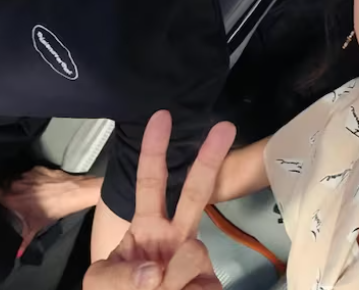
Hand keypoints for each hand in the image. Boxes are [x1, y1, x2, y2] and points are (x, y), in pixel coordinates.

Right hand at [0, 167, 101, 253]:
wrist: (74, 192)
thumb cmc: (55, 209)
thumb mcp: (36, 226)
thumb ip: (24, 240)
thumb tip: (19, 252)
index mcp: (13, 199)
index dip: (1, 198)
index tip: (4, 202)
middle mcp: (18, 185)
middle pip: (6, 186)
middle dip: (9, 191)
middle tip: (16, 198)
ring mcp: (28, 175)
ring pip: (17, 178)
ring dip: (20, 184)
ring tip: (29, 191)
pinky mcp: (38, 168)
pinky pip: (29, 173)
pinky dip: (32, 178)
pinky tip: (39, 184)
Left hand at [84, 111, 235, 289]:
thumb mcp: (100, 284)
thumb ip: (118, 276)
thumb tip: (157, 271)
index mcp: (147, 224)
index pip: (150, 182)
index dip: (153, 150)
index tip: (162, 117)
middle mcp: (176, 233)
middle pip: (195, 191)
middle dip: (209, 158)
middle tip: (226, 126)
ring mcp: (196, 256)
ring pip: (193, 250)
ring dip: (169, 280)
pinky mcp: (212, 282)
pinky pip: (201, 281)